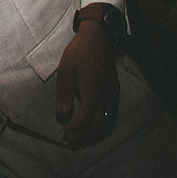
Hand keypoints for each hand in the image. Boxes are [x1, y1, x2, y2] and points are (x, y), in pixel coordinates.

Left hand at [55, 16, 119, 146]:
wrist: (98, 37)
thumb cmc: (79, 51)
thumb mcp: (65, 70)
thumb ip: (64, 93)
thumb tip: (62, 114)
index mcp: (93, 91)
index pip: (86, 118)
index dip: (75, 128)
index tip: (64, 132)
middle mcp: (106, 95)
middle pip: (98, 124)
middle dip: (84, 135)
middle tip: (70, 140)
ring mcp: (112, 93)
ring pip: (107, 121)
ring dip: (94, 132)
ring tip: (80, 136)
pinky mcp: (114, 89)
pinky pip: (111, 113)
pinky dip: (101, 123)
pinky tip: (92, 123)